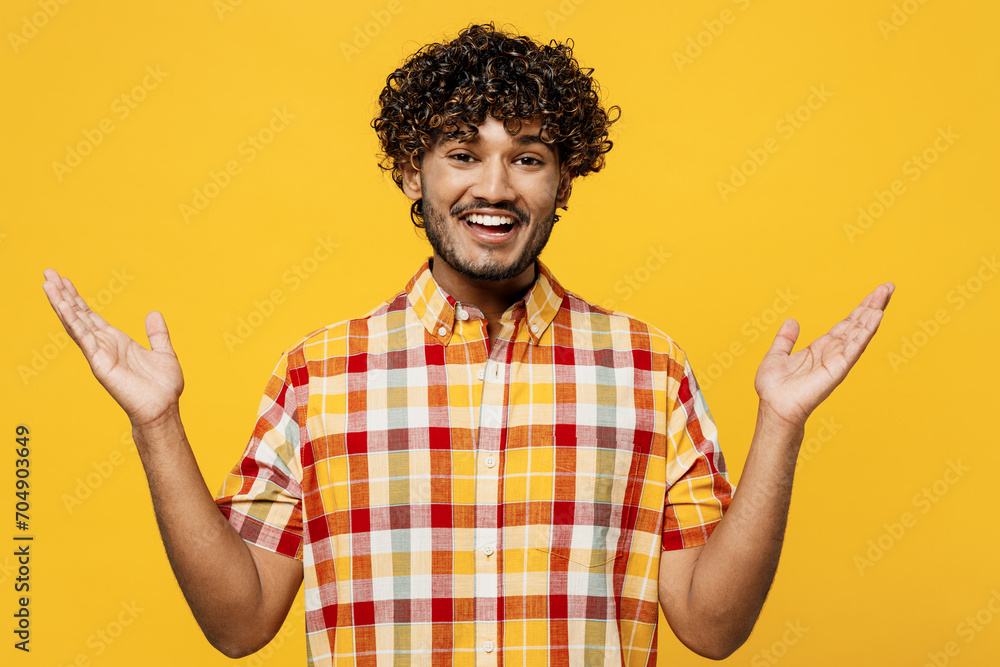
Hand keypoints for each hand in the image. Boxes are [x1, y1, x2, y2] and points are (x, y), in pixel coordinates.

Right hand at [42, 268, 183, 426]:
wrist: (163, 408)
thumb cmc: (163, 387)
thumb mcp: (163, 353)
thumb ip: (157, 334)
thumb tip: (154, 313)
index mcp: (117, 342)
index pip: (91, 316)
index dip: (78, 299)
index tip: (65, 281)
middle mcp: (104, 345)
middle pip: (79, 315)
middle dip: (63, 294)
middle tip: (48, 273)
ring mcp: (99, 353)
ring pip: (76, 323)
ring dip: (61, 303)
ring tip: (47, 283)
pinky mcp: (100, 362)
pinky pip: (84, 337)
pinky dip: (73, 321)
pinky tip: (63, 305)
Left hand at [754, 282, 894, 427]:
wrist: (774, 407)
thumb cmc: (774, 389)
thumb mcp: (776, 356)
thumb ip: (785, 339)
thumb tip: (791, 321)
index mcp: (821, 348)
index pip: (846, 324)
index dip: (860, 309)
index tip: (874, 293)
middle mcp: (833, 352)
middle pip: (857, 324)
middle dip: (873, 305)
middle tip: (888, 286)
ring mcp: (837, 360)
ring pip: (859, 332)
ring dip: (873, 314)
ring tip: (885, 295)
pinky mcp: (838, 368)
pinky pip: (855, 346)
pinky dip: (866, 331)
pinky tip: (876, 316)